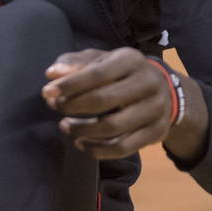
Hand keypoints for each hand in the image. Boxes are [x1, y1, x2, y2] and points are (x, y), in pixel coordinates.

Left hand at [41, 47, 173, 158]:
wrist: (164, 90)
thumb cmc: (121, 73)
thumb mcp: (102, 60)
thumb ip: (75, 64)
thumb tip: (52, 74)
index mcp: (131, 60)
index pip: (96, 73)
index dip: (70, 84)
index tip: (47, 93)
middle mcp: (148, 83)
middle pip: (104, 100)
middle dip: (73, 106)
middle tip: (55, 108)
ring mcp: (155, 110)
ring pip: (113, 127)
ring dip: (82, 129)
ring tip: (65, 126)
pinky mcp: (157, 133)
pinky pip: (123, 147)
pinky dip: (98, 149)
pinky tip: (81, 143)